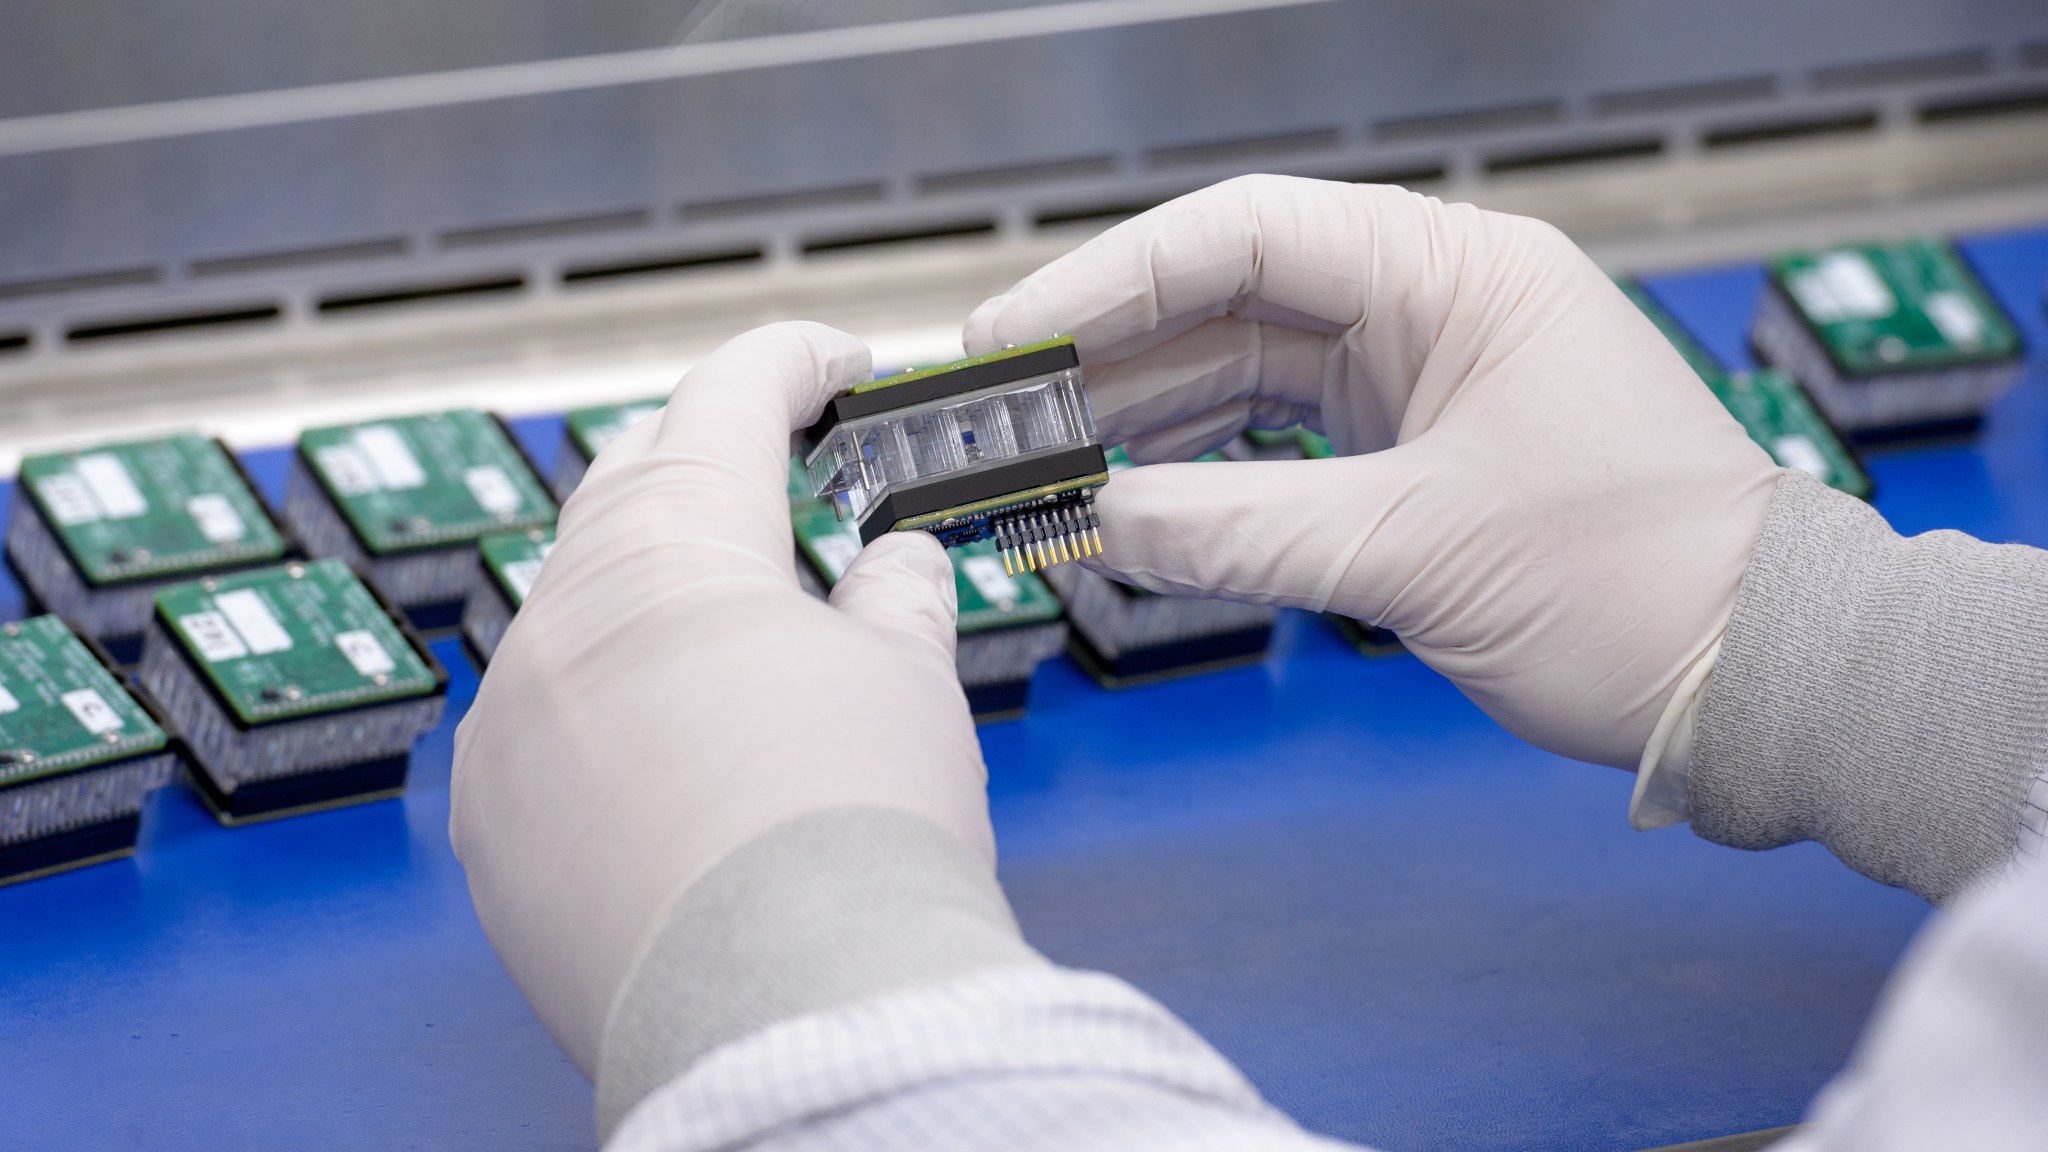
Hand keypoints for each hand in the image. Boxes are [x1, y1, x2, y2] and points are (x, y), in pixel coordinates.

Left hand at [450, 322, 990, 1073]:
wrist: (787, 1015)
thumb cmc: (854, 837)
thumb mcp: (907, 680)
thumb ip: (896, 598)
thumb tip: (895, 570)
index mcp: (676, 546)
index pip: (726, 402)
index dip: (791, 364)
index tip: (835, 361)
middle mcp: (563, 615)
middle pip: (630, 488)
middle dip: (708, 462)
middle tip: (783, 471)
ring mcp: (509, 722)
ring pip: (576, 609)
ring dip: (656, 593)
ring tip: (743, 630)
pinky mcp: (490, 823)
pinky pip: (541, 722)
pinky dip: (607, 703)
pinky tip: (674, 749)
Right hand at [965, 175, 1779, 769]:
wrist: (1747, 679)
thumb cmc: (1641, 584)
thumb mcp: (1414, 549)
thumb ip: (1234, 532)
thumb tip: (1095, 527)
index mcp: (1456, 274)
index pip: (1247, 235)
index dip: (1112, 277)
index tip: (1017, 328)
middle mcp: (1433, 307)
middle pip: (1231, 301)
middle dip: (1112, 354)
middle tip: (1004, 406)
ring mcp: (1421, 379)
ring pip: (1244, 374)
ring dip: (1144, 418)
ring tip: (1044, 458)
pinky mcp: (1414, 453)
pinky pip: (1278, 442)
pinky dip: (1202, 472)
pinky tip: (1130, 495)